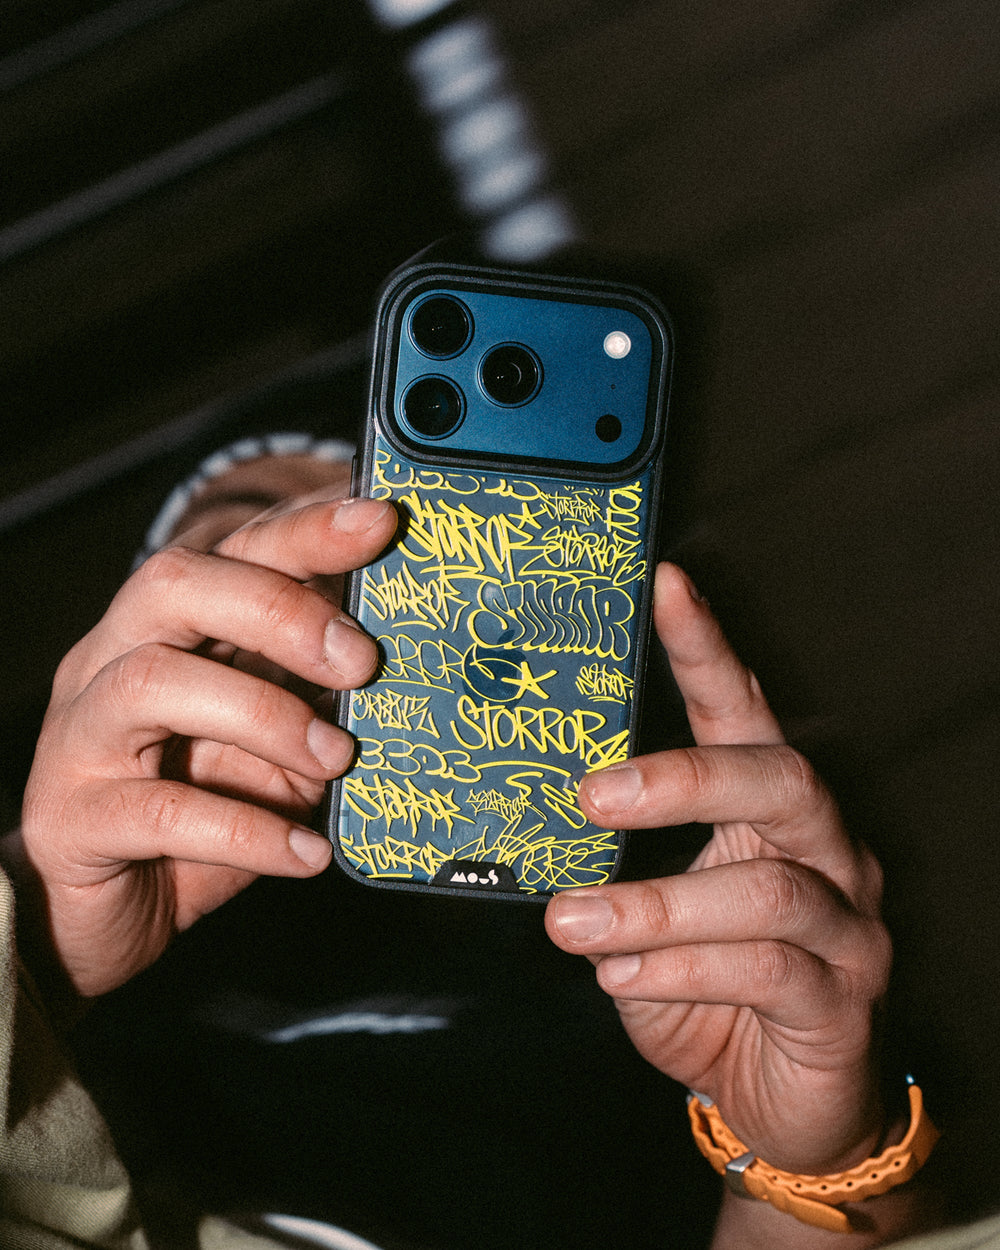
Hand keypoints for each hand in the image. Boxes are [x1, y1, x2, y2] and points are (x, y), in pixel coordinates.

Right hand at [16, 492, 396, 996]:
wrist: (108, 909)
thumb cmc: (201, 808)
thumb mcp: (274, 746)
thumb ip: (318, 702)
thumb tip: (410, 672)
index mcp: (166, 629)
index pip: (232, 552)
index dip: (307, 532)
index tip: (381, 522)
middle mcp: (110, 661)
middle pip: (172, 585)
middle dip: (277, 610)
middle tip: (362, 660)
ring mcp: (79, 736)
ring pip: (152, 682)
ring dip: (264, 716)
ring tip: (337, 759)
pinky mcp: (70, 819)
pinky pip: (155, 811)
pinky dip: (245, 831)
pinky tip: (307, 853)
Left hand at [545, 563, 890, 1180]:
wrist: (768, 1094)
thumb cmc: (701, 984)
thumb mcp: (647, 913)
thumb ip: (611, 863)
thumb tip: (526, 815)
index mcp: (769, 809)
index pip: (743, 712)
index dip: (706, 648)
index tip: (664, 585)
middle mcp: (825, 848)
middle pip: (779, 779)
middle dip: (683, 779)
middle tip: (591, 795)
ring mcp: (846, 921)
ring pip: (765, 887)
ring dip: (657, 904)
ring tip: (574, 923)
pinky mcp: (843, 996)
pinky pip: (767, 969)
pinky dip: (682, 969)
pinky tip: (623, 976)